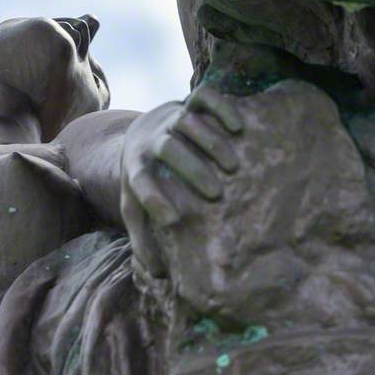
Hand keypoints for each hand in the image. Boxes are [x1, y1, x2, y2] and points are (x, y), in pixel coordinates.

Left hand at [120, 84, 242, 275]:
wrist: (143, 131)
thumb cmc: (146, 179)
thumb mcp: (135, 207)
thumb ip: (143, 238)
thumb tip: (159, 276)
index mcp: (137, 166)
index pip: (139, 180)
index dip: (153, 198)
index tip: (172, 219)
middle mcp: (154, 139)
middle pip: (167, 147)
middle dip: (190, 168)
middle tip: (214, 193)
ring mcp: (173, 118)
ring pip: (188, 122)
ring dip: (209, 142)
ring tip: (233, 166)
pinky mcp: (191, 102)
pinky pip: (204, 98)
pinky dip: (221, 108)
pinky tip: (239, 127)